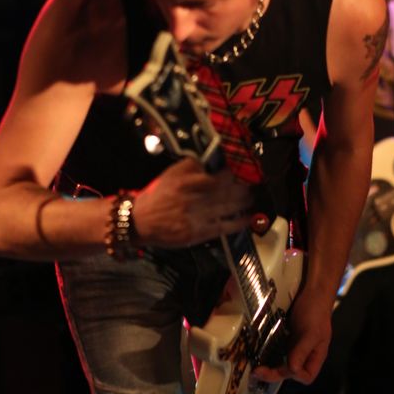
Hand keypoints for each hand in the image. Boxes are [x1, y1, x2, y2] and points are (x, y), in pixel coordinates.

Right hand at [132, 159, 253, 247]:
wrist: (141, 221)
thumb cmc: (159, 195)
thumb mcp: (172, 173)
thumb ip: (192, 165)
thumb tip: (213, 160)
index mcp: (188, 182)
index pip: (219, 176)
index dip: (234, 174)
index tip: (243, 170)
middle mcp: (194, 199)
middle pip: (227, 192)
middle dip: (243, 188)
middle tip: (253, 185)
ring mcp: (197, 217)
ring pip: (227, 208)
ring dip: (244, 203)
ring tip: (252, 198)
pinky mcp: (198, 233)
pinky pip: (223, 227)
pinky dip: (238, 223)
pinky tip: (248, 218)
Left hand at [253, 292, 332, 384]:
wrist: (312, 293)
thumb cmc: (316, 313)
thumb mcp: (311, 333)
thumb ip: (302, 351)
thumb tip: (292, 370)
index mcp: (315, 356)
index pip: (306, 376)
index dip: (294, 375)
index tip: (283, 366)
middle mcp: (305, 355)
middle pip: (290, 372)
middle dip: (274, 374)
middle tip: (257, 372)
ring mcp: (295, 346)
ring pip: (282, 363)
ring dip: (269, 366)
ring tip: (254, 368)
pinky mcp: (286, 337)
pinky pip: (276, 350)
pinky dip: (267, 354)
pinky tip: (257, 353)